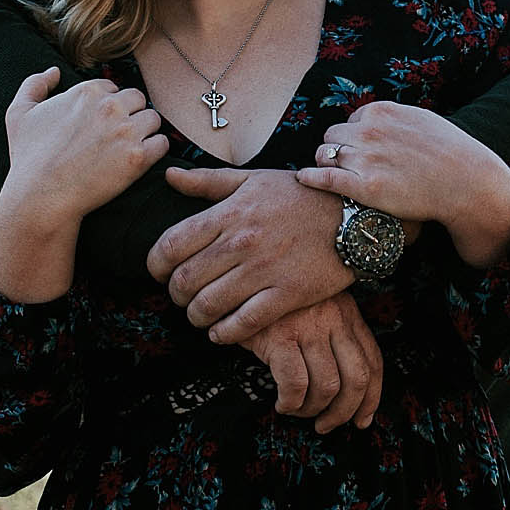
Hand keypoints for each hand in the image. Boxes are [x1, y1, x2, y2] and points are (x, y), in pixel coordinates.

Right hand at [0, 69, 167, 302]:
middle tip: (117, 136)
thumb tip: (54, 71)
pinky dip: (154, 152)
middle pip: (138, 99)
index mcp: (87, 92)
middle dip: (130, 115)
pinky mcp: (138, 157)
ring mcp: (126, 131)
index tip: (100, 125)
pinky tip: (139, 160)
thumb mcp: (18, 114)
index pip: (113, 88)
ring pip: (153, 119)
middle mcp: (110, 106)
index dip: (108, 106)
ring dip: (144, 132)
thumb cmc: (28, 158)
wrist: (41, 197)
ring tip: (128, 149)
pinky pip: (162, 144)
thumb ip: (34, 85)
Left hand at [148, 167, 349, 343]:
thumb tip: (168, 175)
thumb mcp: (254, 179)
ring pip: (208, 306)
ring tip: (200, 315)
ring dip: (196, 317)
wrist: (354, 216)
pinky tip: (221, 332)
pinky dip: (224, 333)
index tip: (159, 272)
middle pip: (184, 280)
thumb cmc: (301, 196)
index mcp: (230, 212)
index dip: (155, 265)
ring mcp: (265, 269)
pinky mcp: (287, 294)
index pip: (171, 245)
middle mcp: (242, 241)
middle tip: (181, 296)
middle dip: (175, 294)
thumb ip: (207, 181)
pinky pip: (243, 323)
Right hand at [242, 293, 383, 432]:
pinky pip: (295, 384)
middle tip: (327, 424)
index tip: (362, 418)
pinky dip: (291, 403)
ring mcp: (308, 326)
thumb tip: (347, 392)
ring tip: (296, 409)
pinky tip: (282, 402)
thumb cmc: (275, 302)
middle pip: (356, 379)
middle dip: (343, 412)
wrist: (237, 283)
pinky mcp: (279, 336)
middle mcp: (333, 317)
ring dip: (311, 409)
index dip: (371, 397)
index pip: (372, 360)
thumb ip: (333, 338)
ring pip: (327, 387)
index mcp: (346, 312)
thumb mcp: (315, 309)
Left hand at [295, 101, 509, 266]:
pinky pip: (323, 177)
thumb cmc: (449, 152)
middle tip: (347, 164)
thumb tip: (374, 117)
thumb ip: (393, 117)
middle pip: (333, 135)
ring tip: (331, 173)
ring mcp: (365, 158)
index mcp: (382, 111)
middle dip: (339, 148)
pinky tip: (303, 179)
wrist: (467, 182)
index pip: (351, 120)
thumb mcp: (420, 119)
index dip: (355, 136)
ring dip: (326, 162)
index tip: (363, 150)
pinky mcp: (363, 187)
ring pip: (325, 154)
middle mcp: (369, 130)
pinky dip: (309, 177)